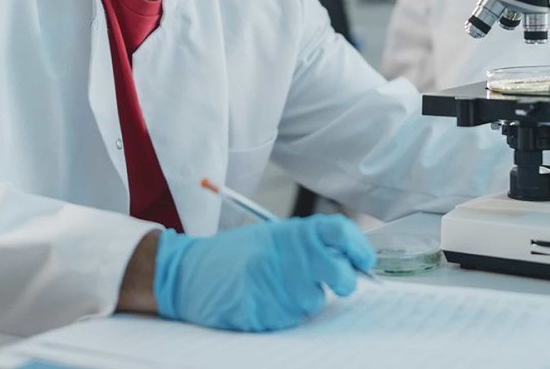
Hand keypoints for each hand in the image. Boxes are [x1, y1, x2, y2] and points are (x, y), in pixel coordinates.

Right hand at [153, 214, 375, 331]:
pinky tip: (262, 300)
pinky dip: (282, 313)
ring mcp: (271, 284)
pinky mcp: (261, 311)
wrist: (185, 273)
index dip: (358, 246)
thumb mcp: (268, 237)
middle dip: (342, 281)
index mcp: (285, 232)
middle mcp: (282, 255)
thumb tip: (349, 258)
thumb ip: (306, 244)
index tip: (364, 260)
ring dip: (304, 299)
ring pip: (314, 301)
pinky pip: (289, 319)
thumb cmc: (231, 256)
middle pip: (337, 273)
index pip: (337, 231)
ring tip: (277, 287)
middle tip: (335, 281)